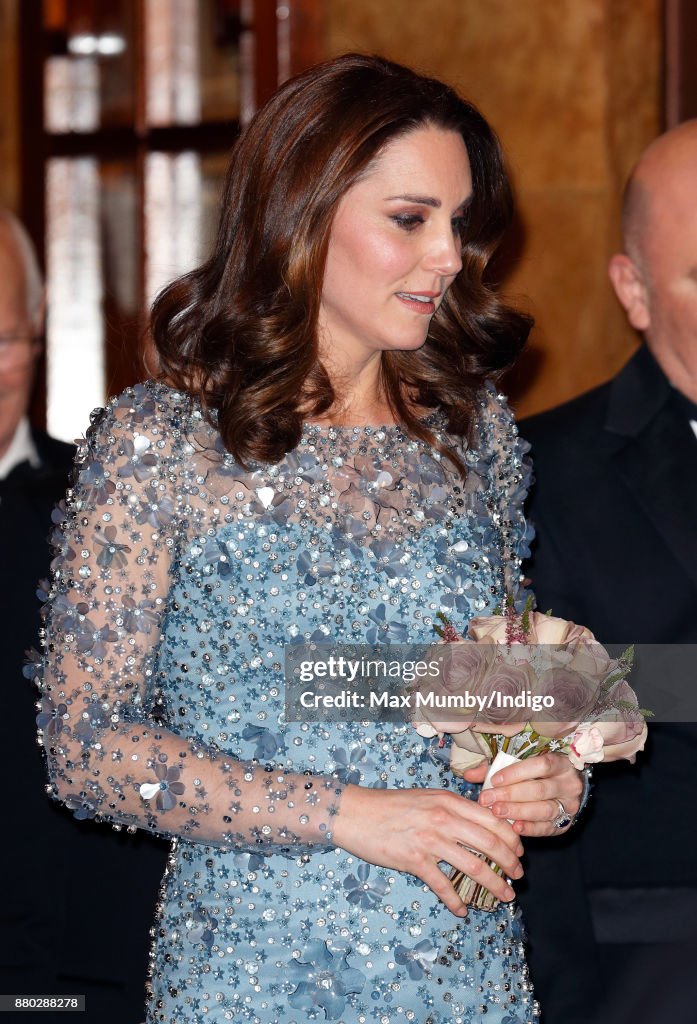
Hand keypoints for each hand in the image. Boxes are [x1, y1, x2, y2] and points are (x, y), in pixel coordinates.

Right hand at [331, 785, 523, 915]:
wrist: (355, 812)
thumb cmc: (390, 805)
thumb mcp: (426, 798)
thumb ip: (452, 809)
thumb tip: (480, 825)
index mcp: (448, 800)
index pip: (492, 820)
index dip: (511, 839)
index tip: (519, 853)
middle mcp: (443, 818)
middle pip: (490, 844)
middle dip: (510, 864)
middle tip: (517, 878)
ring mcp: (429, 839)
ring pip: (473, 866)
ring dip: (493, 885)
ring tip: (504, 896)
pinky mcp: (413, 859)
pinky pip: (443, 885)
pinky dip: (456, 901)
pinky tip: (462, 910)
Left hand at [463, 753, 583, 836]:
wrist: (564, 788)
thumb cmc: (536, 773)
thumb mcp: (520, 765)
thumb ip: (495, 768)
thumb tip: (468, 775)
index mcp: (560, 763)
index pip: (541, 765)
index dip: (517, 773)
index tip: (494, 780)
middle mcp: (569, 784)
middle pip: (540, 790)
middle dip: (511, 796)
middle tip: (488, 800)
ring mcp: (569, 805)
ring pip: (545, 810)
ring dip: (518, 812)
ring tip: (497, 813)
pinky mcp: (566, 823)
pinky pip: (548, 828)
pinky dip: (531, 828)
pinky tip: (515, 827)